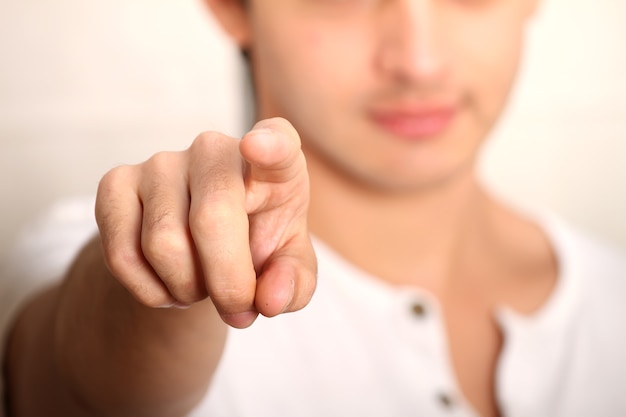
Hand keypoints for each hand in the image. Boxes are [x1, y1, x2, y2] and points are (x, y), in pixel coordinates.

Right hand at [95, 118, 316, 327]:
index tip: (258, 145)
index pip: (277, 142)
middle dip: (226, 284)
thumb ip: (295, 284)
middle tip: (236, 308)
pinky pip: (121, 254)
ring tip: (201, 284)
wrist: (201, 243)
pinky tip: (168, 283)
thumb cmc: (255, 244)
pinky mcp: (116, 183)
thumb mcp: (286, 266)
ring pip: (163, 245)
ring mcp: (161, 162)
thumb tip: (271, 298)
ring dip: (186, 289)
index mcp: (274, 163)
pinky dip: (149, 291)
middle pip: (211, 220)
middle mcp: (214, 149)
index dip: (270, 144)